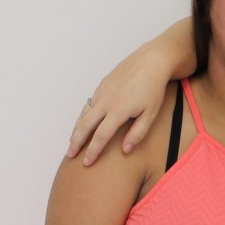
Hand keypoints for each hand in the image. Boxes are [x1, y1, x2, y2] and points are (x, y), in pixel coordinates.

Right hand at [67, 45, 169, 165]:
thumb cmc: (154, 89)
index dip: (93, 151)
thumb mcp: (151, 114)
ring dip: (76, 129)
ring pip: (84, 114)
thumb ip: (138, 133)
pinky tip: (81, 124)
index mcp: (119, 110)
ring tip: (71, 143)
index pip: (101, 136)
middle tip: (70, 155)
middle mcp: (106, 101)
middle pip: (85, 125)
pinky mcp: (102, 86)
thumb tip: (125, 150)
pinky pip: (88, 104)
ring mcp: (102, 92)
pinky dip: (82, 116)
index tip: (87, 162)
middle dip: (76, 142)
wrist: (151, 62)